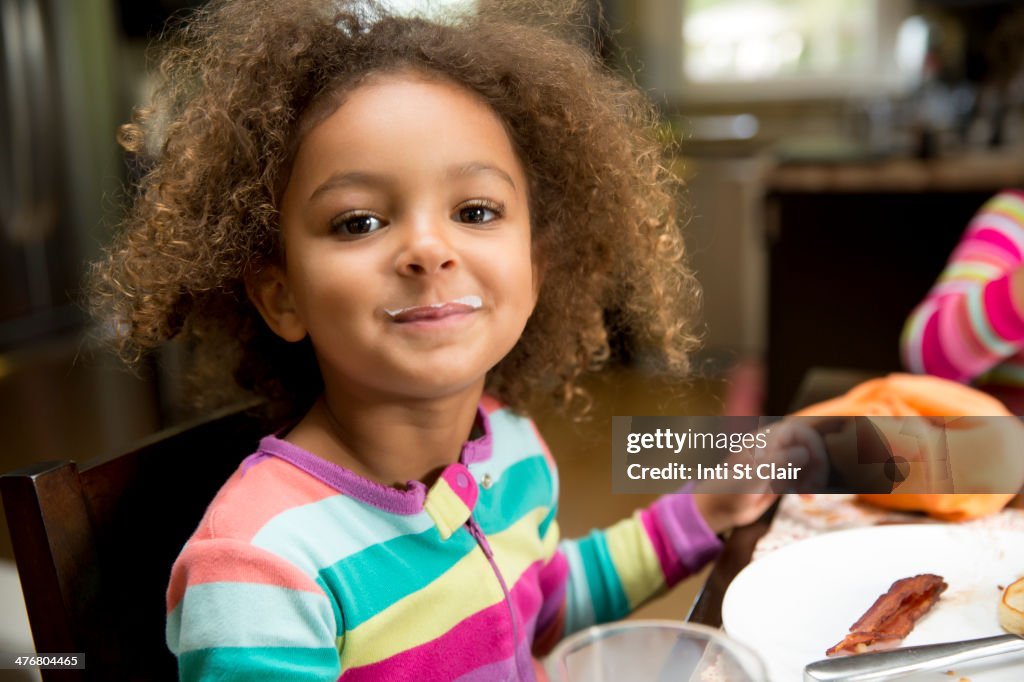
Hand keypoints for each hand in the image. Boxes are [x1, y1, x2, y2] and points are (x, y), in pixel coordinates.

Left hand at [692, 419, 827, 532]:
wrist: (718, 509)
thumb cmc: (732, 490)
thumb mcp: (755, 476)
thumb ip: (779, 462)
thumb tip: (806, 452)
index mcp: (765, 440)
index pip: (798, 430)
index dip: (814, 441)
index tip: (822, 460)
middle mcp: (773, 448)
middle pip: (807, 445)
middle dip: (817, 463)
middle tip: (816, 484)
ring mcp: (777, 462)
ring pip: (808, 461)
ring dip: (815, 475)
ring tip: (811, 493)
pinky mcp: (780, 478)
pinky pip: (802, 475)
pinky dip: (809, 484)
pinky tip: (806, 497)